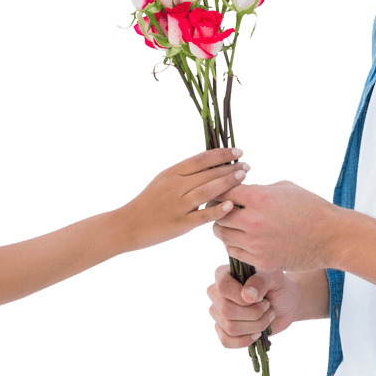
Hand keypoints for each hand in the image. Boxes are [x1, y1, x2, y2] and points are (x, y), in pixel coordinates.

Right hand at [116, 148, 250, 252]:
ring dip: (227, 182)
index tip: (238, 151)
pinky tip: (231, 205)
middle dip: (230, 167)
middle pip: (208, 173)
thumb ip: (184, 174)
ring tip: (243, 176)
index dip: (221, 154)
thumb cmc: (149, 202)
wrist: (128, 225)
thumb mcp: (163, 181)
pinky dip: (217, 210)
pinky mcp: (180, 224)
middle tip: (247, 165)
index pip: (201, 159)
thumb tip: (210, 164)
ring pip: (207, 191)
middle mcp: (175, 186)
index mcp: (172, 173)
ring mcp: (178, 205)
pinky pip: (202, 216)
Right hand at [206, 266, 300, 347]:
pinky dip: (246, 340)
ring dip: (255, 326)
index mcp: (224, 275)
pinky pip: (226, 341)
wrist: (287, 305)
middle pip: (225, 310)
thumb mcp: (274, 278)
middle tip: (267, 307)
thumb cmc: (278, 287)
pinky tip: (257, 334)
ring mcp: (219, 313)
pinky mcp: (224, 330)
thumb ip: (260, 281)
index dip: (240, 297)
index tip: (260, 299)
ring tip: (266, 318)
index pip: (222, 287)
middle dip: (253, 314)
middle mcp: (217, 294)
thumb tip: (246, 296)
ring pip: (230, 327)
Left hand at [212, 181, 342, 272]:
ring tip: (232, 225)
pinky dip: (234, 245)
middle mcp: (253, 220)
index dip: (220, 192)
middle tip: (223, 210)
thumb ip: (259, 189)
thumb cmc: (310, 207)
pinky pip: (234, 253)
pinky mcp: (262, 261)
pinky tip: (242, 240)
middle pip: (217, 216)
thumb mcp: (284, 188)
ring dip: (224, 229)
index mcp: (258, 197)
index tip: (223, 193)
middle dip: (218, 211)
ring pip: (222, 236)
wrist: (332, 237)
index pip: (223, 192)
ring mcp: (256, 244)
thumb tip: (240, 191)